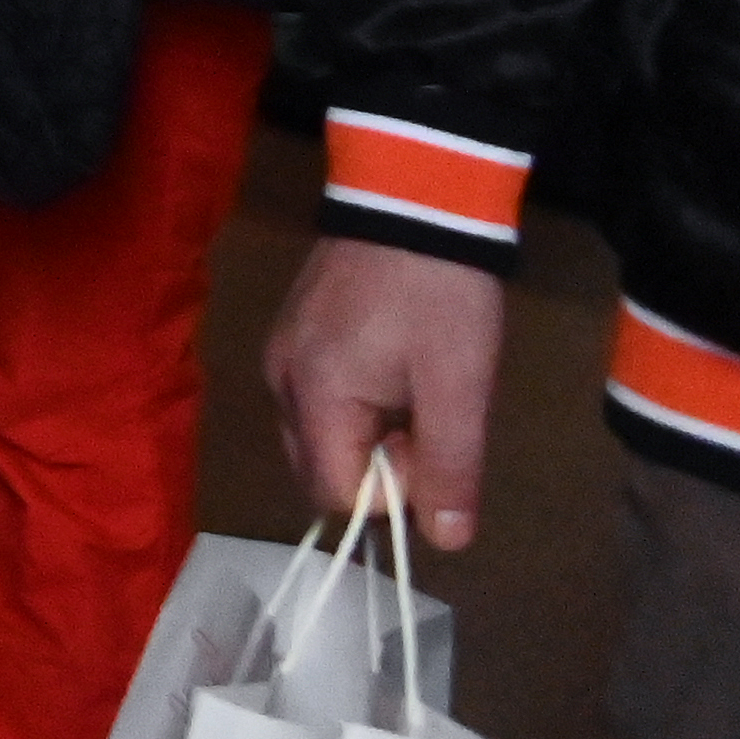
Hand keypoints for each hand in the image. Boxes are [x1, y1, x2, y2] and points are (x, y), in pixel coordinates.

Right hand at [267, 237, 508, 550]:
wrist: (413, 196)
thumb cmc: (437, 296)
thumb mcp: (458, 385)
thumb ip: (451, 468)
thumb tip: (446, 542)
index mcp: (314, 396)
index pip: (337, 496)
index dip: (393, 494)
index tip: (432, 446)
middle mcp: (281, 380)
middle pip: (322, 470)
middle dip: (378, 469)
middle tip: (427, 420)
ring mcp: (282, 351)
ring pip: (320, 436)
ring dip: (368, 437)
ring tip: (414, 388)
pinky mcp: (294, 331)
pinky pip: (317, 399)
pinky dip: (355, 405)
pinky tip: (392, 363)